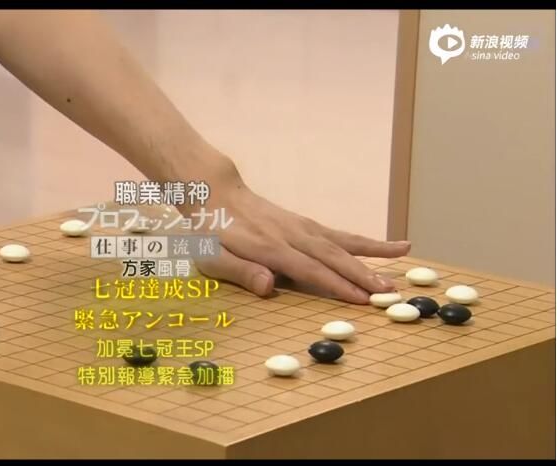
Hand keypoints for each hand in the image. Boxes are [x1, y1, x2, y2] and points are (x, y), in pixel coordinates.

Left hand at [181, 154, 410, 303]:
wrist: (213, 192)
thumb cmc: (209, 233)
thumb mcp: (211, 257)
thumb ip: (239, 272)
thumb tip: (268, 287)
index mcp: (268, 247)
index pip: (308, 270)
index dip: (335, 285)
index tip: (361, 300)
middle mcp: (290, 234)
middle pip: (331, 256)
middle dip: (361, 275)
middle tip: (389, 293)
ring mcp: (300, 226)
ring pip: (341, 241)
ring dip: (371, 254)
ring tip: (404, 258)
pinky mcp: (304, 224)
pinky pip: (339, 234)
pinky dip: (364, 240)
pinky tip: (388, 245)